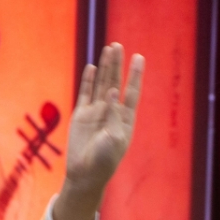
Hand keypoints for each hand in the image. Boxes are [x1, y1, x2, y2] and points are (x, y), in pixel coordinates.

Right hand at [53, 43, 144, 219]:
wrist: (86, 174)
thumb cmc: (105, 161)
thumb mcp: (115, 138)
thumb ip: (114, 115)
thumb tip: (113, 91)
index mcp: (125, 119)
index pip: (132, 92)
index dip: (135, 74)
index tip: (139, 57)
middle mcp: (112, 112)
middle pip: (116, 82)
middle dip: (117, 65)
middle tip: (118, 45)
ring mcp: (96, 112)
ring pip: (101, 84)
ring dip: (104, 67)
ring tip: (108, 49)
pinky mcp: (80, 115)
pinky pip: (85, 93)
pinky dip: (89, 80)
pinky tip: (93, 67)